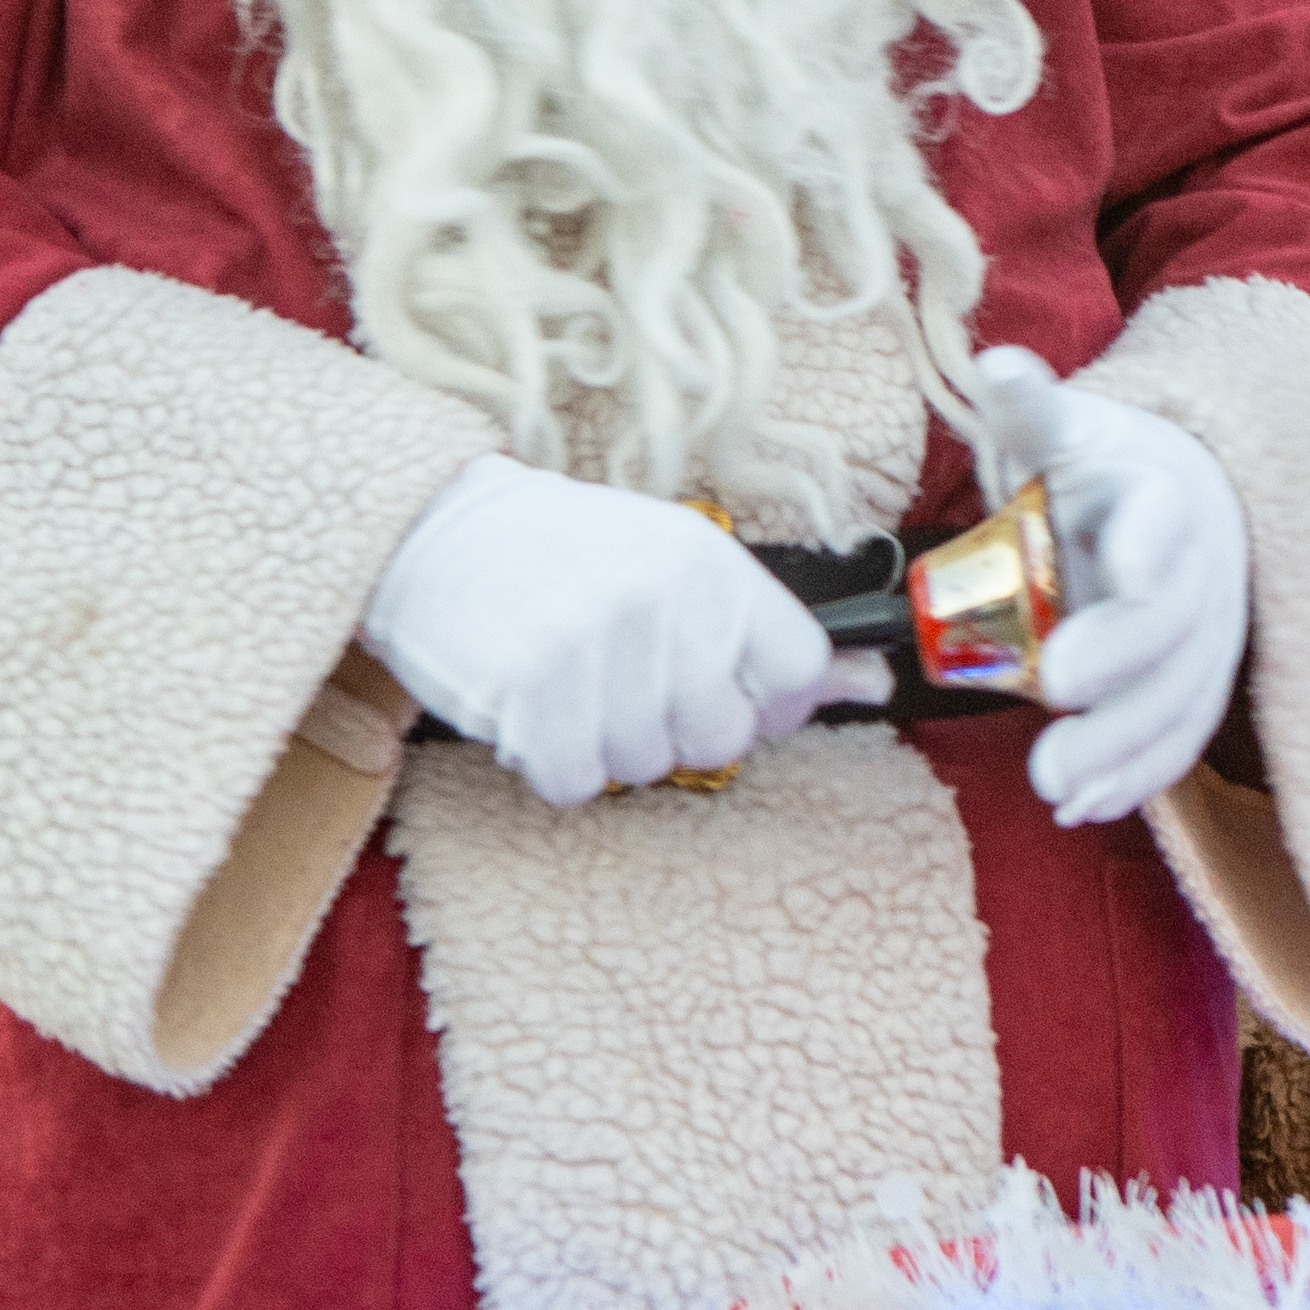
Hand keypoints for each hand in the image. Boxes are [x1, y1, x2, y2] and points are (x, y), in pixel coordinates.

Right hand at [361, 455, 852, 807]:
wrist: (432, 528)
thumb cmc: (564, 555)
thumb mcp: (674, 565)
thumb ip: (766, 633)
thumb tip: (876, 687)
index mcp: (709, 563)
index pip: (796, 670)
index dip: (762, 698)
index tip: (715, 686)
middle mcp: (662, 600)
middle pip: (721, 737)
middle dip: (670, 726)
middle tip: (618, 676)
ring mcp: (594, 646)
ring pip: (643, 766)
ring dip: (602, 742)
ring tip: (565, 676)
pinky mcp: (529, 691)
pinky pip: (573, 782)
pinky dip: (549, 761)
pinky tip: (529, 703)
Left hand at [968, 348, 1250, 824]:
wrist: (1176, 496)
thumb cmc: (1096, 464)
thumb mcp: (1060, 428)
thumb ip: (1028, 407)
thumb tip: (999, 364)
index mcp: (1163, 496)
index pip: (1162, 527)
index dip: (1144, 553)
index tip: (1119, 577)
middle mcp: (1199, 571)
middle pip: (1171, 626)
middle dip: (1119, 666)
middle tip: (1055, 696)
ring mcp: (1204, 635)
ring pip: (1180, 696)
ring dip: (1123, 747)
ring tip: (1056, 788)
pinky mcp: (1193, 682)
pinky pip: (1178, 736)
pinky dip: (1137, 776)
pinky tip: (1086, 808)